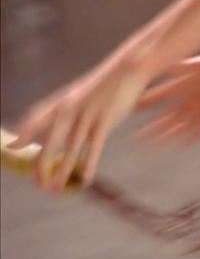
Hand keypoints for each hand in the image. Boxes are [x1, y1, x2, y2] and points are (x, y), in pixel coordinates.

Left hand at [12, 57, 152, 192]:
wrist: (128, 68)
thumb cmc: (107, 81)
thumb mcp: (82, 92)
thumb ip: (69, 106)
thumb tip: (62, 119)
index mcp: (62, 101)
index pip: (35, 119)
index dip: (23, 134)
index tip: (12, 147)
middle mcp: (69, 109)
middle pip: (50, 142)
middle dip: (41, 165)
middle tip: (38, 184)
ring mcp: (87, 115)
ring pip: (70, 149)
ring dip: (61, 172)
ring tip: (55, 189)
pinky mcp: (105, 121)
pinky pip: (94, 148)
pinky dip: (89, 165)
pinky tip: (86, 179)